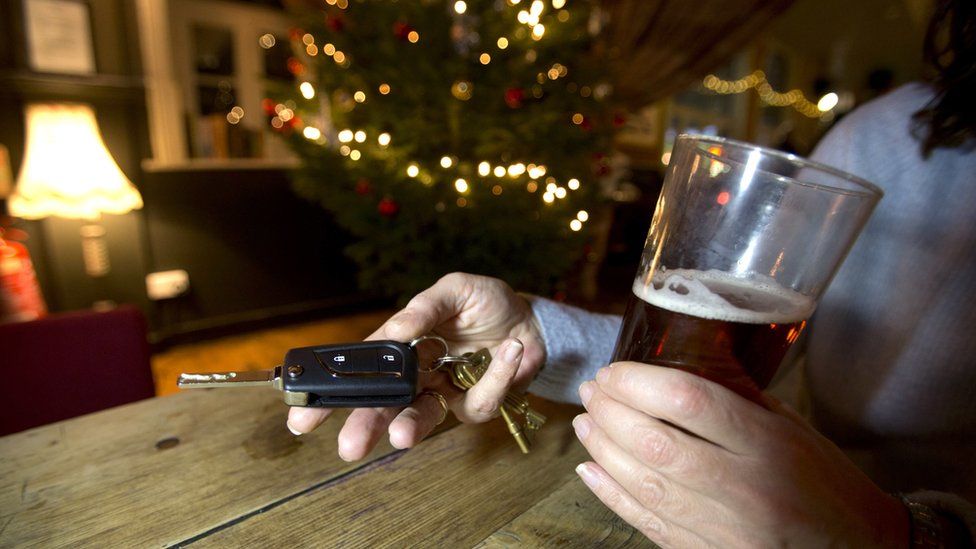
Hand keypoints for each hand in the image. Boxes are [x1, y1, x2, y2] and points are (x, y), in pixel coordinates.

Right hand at [286, 272, 545, 460]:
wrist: (532, 320)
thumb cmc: (485, 302)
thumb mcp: (455, 290)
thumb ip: (425, 308)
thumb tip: (395, 330)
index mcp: (401, 345)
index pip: (360, 369)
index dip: (330, 393)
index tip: (302, 416)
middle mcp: (417, 373)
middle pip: (383, 405)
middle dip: (364, 425)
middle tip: (348, 446)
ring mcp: (445, 391)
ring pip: (420, 417)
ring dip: (410, 427)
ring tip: (400, 437)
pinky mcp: (476, 402)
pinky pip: (477, 402)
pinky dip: (496, 376)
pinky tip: (509, 349)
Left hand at [573, 362, 908, 547]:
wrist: (856, 545)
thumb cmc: (823, 478)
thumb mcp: (789, 426)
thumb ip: (734, 401)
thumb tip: (669, 372)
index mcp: (766, 442)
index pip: (688, 400)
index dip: (638, 381)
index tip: (614, 370)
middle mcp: (743, 486)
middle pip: (655, 442)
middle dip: (610, 412)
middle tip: (592, 392)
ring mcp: (725, 527)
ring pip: (645, 485)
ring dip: (603, 449)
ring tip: (586, 423)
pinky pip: (649, 524)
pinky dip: (612, 495)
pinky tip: (590, 470)